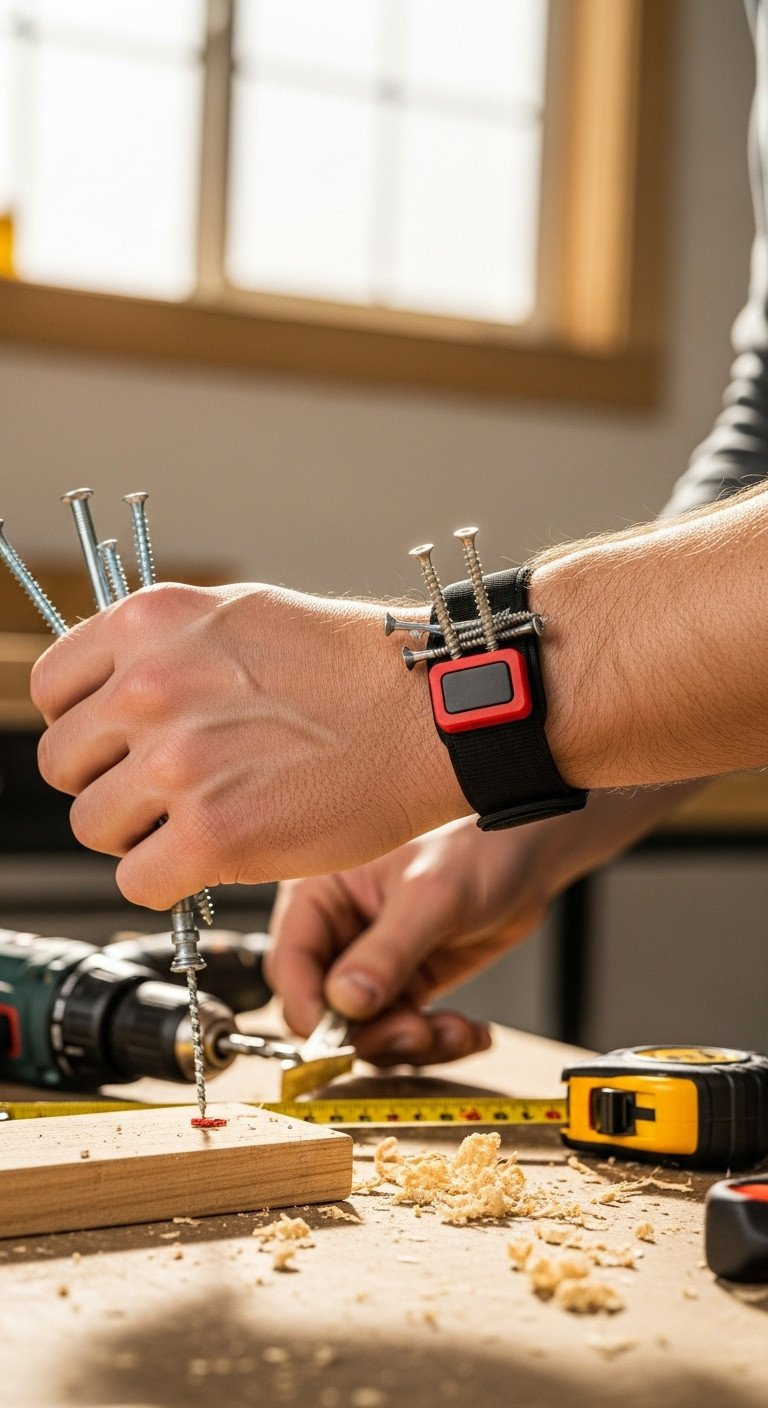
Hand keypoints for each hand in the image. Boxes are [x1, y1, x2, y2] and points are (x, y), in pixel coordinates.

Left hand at [30, 583, 467, 908]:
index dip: (84, 724)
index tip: (117, 744)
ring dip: (137, 835)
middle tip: (164, 790)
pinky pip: (136, 882)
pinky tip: (211, 859)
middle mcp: (149, 687)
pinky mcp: (212, 836)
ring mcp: (176, 764)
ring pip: (93, 828)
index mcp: (149, 623)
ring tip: (197, 821)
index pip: (51, 689)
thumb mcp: (243, 614)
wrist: (431, 713)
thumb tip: (114, 686)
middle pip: (63, 765)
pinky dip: (168, 881)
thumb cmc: (356, 666)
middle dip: (108, 782)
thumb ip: (166, 646)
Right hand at [268, 815, 567, 1064]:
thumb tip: (345, 1003)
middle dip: (368, 1033)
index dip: (309, 1008)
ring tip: (453, 1031)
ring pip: (367, 1030)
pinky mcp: (409, 983)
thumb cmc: (477, 842)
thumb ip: (387, 951)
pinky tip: (470, 1032)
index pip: (291, 964)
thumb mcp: (430, 894)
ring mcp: (374, 962)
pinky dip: (437, 1042)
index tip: (341, 1039)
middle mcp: (339, 931)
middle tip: (414, 1033)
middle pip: (324, 1009)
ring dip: (409, 1043)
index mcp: (321, 894)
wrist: (530, 849)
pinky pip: (406, 1030)